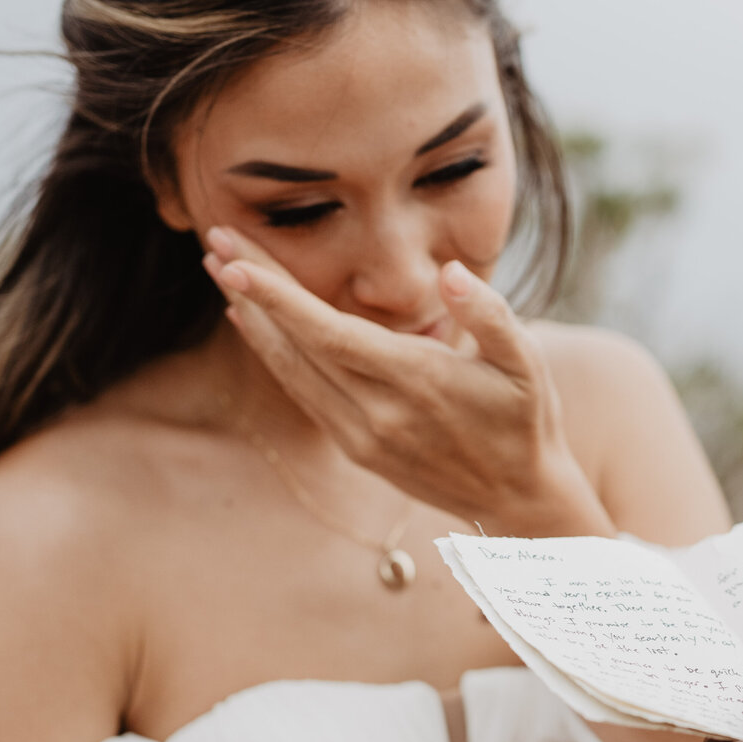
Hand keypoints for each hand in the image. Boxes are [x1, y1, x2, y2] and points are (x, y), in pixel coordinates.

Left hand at [203, 228, 613, 537]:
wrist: (519, 501)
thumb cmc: (526, 421)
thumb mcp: (527, 364)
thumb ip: (490, 314)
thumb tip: (453, 273)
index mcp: (416, 382)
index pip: (328, 333)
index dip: (277, 296)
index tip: (236, 257)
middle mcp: (378, 414)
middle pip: (297, 345)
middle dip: (252, 291)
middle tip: (215, 240)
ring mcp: (362, 436)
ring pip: (291, 372)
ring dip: (253, 321)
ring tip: (222, 271)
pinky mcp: (357, 449)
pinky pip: (304, 395)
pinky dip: (275, 356)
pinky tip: (253, 323)